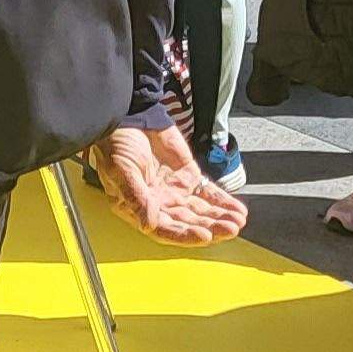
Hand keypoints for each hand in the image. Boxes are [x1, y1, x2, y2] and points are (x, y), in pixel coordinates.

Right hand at [88, 126, 247, 245]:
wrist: (130, 115)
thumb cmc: (115, 143)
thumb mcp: (120, 170)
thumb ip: (135, 196)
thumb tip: (148, 223)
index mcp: (137, 207)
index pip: (164, 229)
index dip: (185, 235)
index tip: (204, 236)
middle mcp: (157, 203)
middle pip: (187, 223)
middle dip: (210, 227)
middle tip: (229, 229)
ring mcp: (175, 191)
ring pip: (201, 211)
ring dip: (220, 218)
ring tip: (237, 221)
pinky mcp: (189, 176)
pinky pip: (208, 193)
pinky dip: (223, 202)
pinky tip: (236, 210)